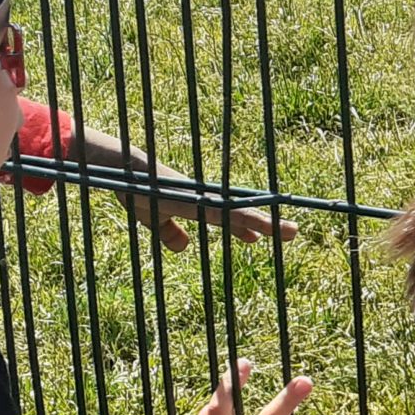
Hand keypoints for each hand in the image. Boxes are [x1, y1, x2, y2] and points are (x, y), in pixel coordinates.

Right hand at [117, 181, 296, 253]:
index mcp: (197, 204)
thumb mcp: (152, 217)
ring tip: (286, 230)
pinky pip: (220, 210)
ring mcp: (200, 197)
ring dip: (261, 221)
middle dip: (266, 224)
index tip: (259, 237)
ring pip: (236, 212)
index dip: (245, 227)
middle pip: (240, 213)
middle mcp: (203, 199)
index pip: (227, 217)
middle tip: (293, 232)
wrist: (121, 168)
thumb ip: (168, 231)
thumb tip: (184, 247)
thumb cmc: (135, 189)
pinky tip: (255, 224)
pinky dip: (238, 217)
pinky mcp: (192, 197)